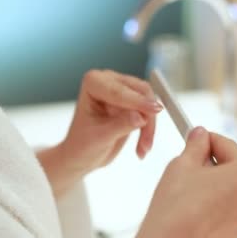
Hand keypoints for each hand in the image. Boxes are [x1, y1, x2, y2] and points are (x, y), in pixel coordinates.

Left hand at [38, 69, 161, 194]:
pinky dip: (149, 129)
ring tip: (143, 148)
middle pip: (140, 92)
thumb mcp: (100, 138)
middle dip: (146, 117)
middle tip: (146, 141)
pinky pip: (149, 112)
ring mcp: (121, 90)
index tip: (154, 111)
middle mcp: (108, 81)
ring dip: (150, 126)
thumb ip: (120, 125)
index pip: (120, 90)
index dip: (138, 102)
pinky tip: (142, 147)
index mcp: (93, 83)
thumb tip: (140, 116)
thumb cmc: (82, 145)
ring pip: (149, 102)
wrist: (82, 156)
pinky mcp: (132, 102)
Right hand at [101, 127, 236, 237]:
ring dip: (214, 184)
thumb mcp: (182, 165)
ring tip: (187, 192)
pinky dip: (215, 204)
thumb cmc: (175, 207)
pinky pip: (230, 209)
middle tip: (184, 167)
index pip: (225, 144)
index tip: (189, 137)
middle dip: (210, 164)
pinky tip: (193, 210)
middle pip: (233, 166)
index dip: (203, 139)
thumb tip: (201, 134)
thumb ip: (195, 145)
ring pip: (232, 188)